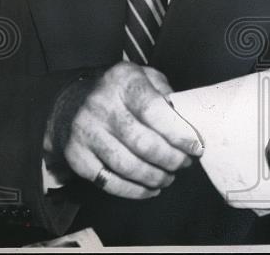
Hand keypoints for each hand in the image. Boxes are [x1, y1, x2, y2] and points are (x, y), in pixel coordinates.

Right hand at [44, 62, 202, 198]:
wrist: (73, 103)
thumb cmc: (123, 93)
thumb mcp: (146, 78)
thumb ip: (168, 95)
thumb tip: (188, 124)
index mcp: (123, 80)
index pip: (154, 110)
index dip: (178, 133)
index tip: (195, 147)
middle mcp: (100, 104)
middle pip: (142, 143)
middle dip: (170, 159)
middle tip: (184, 164)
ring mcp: (85, 131)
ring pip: (127, 166)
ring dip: (154, 177)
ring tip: (169, 177)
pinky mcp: (75, 155)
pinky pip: (108, 181)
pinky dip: (133, 191)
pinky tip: (150, 189)